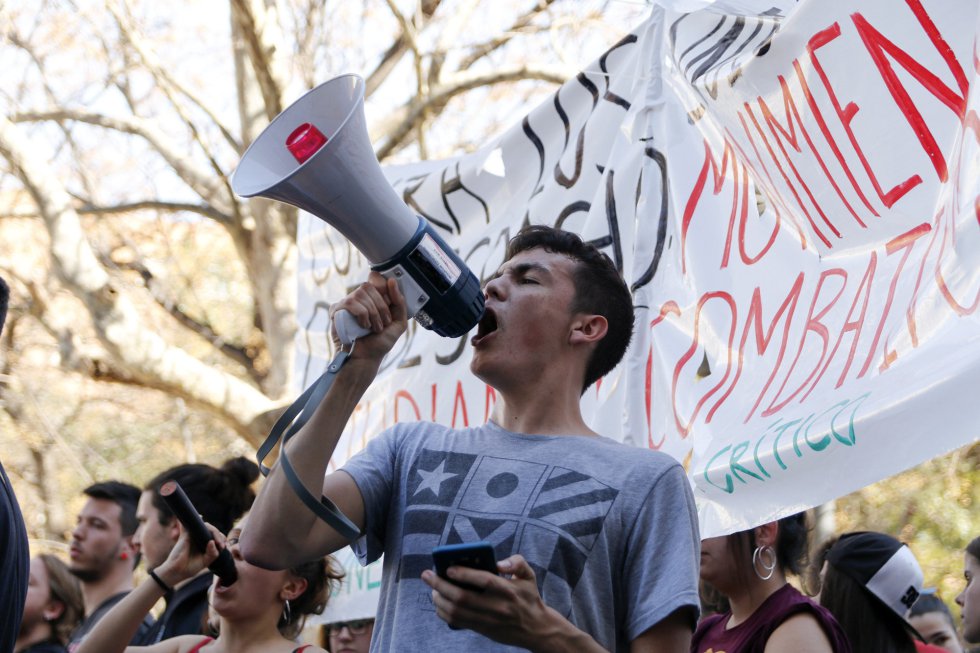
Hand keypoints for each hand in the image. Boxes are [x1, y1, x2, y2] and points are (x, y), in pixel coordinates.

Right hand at [154, 521, 224, 587]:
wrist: (177, 571)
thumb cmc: (190, 567)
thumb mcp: (205, 561)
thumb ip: (212, 553)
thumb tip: (212, 541)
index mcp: (206, 545)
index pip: (217, 537)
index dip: (222, 539)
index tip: (223, 547)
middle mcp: (200, 539)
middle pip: (212, 530)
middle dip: (219, 536)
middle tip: (221, 546)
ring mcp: (193, 536)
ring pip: (205, 526)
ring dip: (213, 530)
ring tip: (216, 541)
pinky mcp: (185, 535)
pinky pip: (187, 524)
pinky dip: (194, 519)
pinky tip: (200, 517)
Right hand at [329, 272, 407, 360]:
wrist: (366, 358)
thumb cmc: (380, 343)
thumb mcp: (398, 323)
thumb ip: (400, 302)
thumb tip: (392, 281)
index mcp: (372, 298)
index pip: (376, 279)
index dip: (384, 289)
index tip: (389, 305)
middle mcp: (358, 298)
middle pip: (370, 286)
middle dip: (381, 307)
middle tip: (382, 323)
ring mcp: (346, 303)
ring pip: (360, 293)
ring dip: (372, 314)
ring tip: (373, 328)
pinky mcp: (336, 310)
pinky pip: (350, 303)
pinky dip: (361, 315)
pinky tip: (362, 326)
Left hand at [421, 554, 558, 649]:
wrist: (537, 630)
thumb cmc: (529, 597)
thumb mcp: (529, 576)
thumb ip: (517, 562)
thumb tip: (498, 563)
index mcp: (508, 590)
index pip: (484, 581)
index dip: (464, 574)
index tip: (448, 568)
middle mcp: (497, 607)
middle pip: (463, 598)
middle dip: (441, 586)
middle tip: (427, 575)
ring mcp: (488, 621)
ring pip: (457, 612)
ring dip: (439, 600)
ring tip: (432, 589)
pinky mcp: (482, 630)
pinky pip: (458, 622)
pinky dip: (444, 613)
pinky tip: (439, 603)